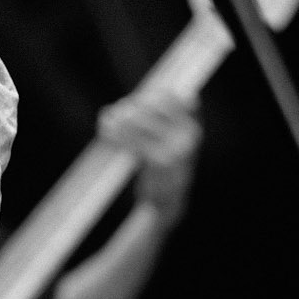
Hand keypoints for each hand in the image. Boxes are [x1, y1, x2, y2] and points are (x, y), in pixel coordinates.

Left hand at [97, 89, 201, 226]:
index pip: (172, 97)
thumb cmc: (165, 169)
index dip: (151, 95)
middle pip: (152, 106)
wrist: (167, 203)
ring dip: (118, 118)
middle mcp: (188, 135)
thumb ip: (166, 120)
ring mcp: (176, 148)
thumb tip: (143, 95)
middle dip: (131, 106)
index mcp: (193, 127)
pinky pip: (131, 139)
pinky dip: (115, 133)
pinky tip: (105, 132)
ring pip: (139, 120)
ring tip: (106, 119)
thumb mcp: (175, 142)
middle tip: (116, 111)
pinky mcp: (159, 160)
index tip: (136, 101)